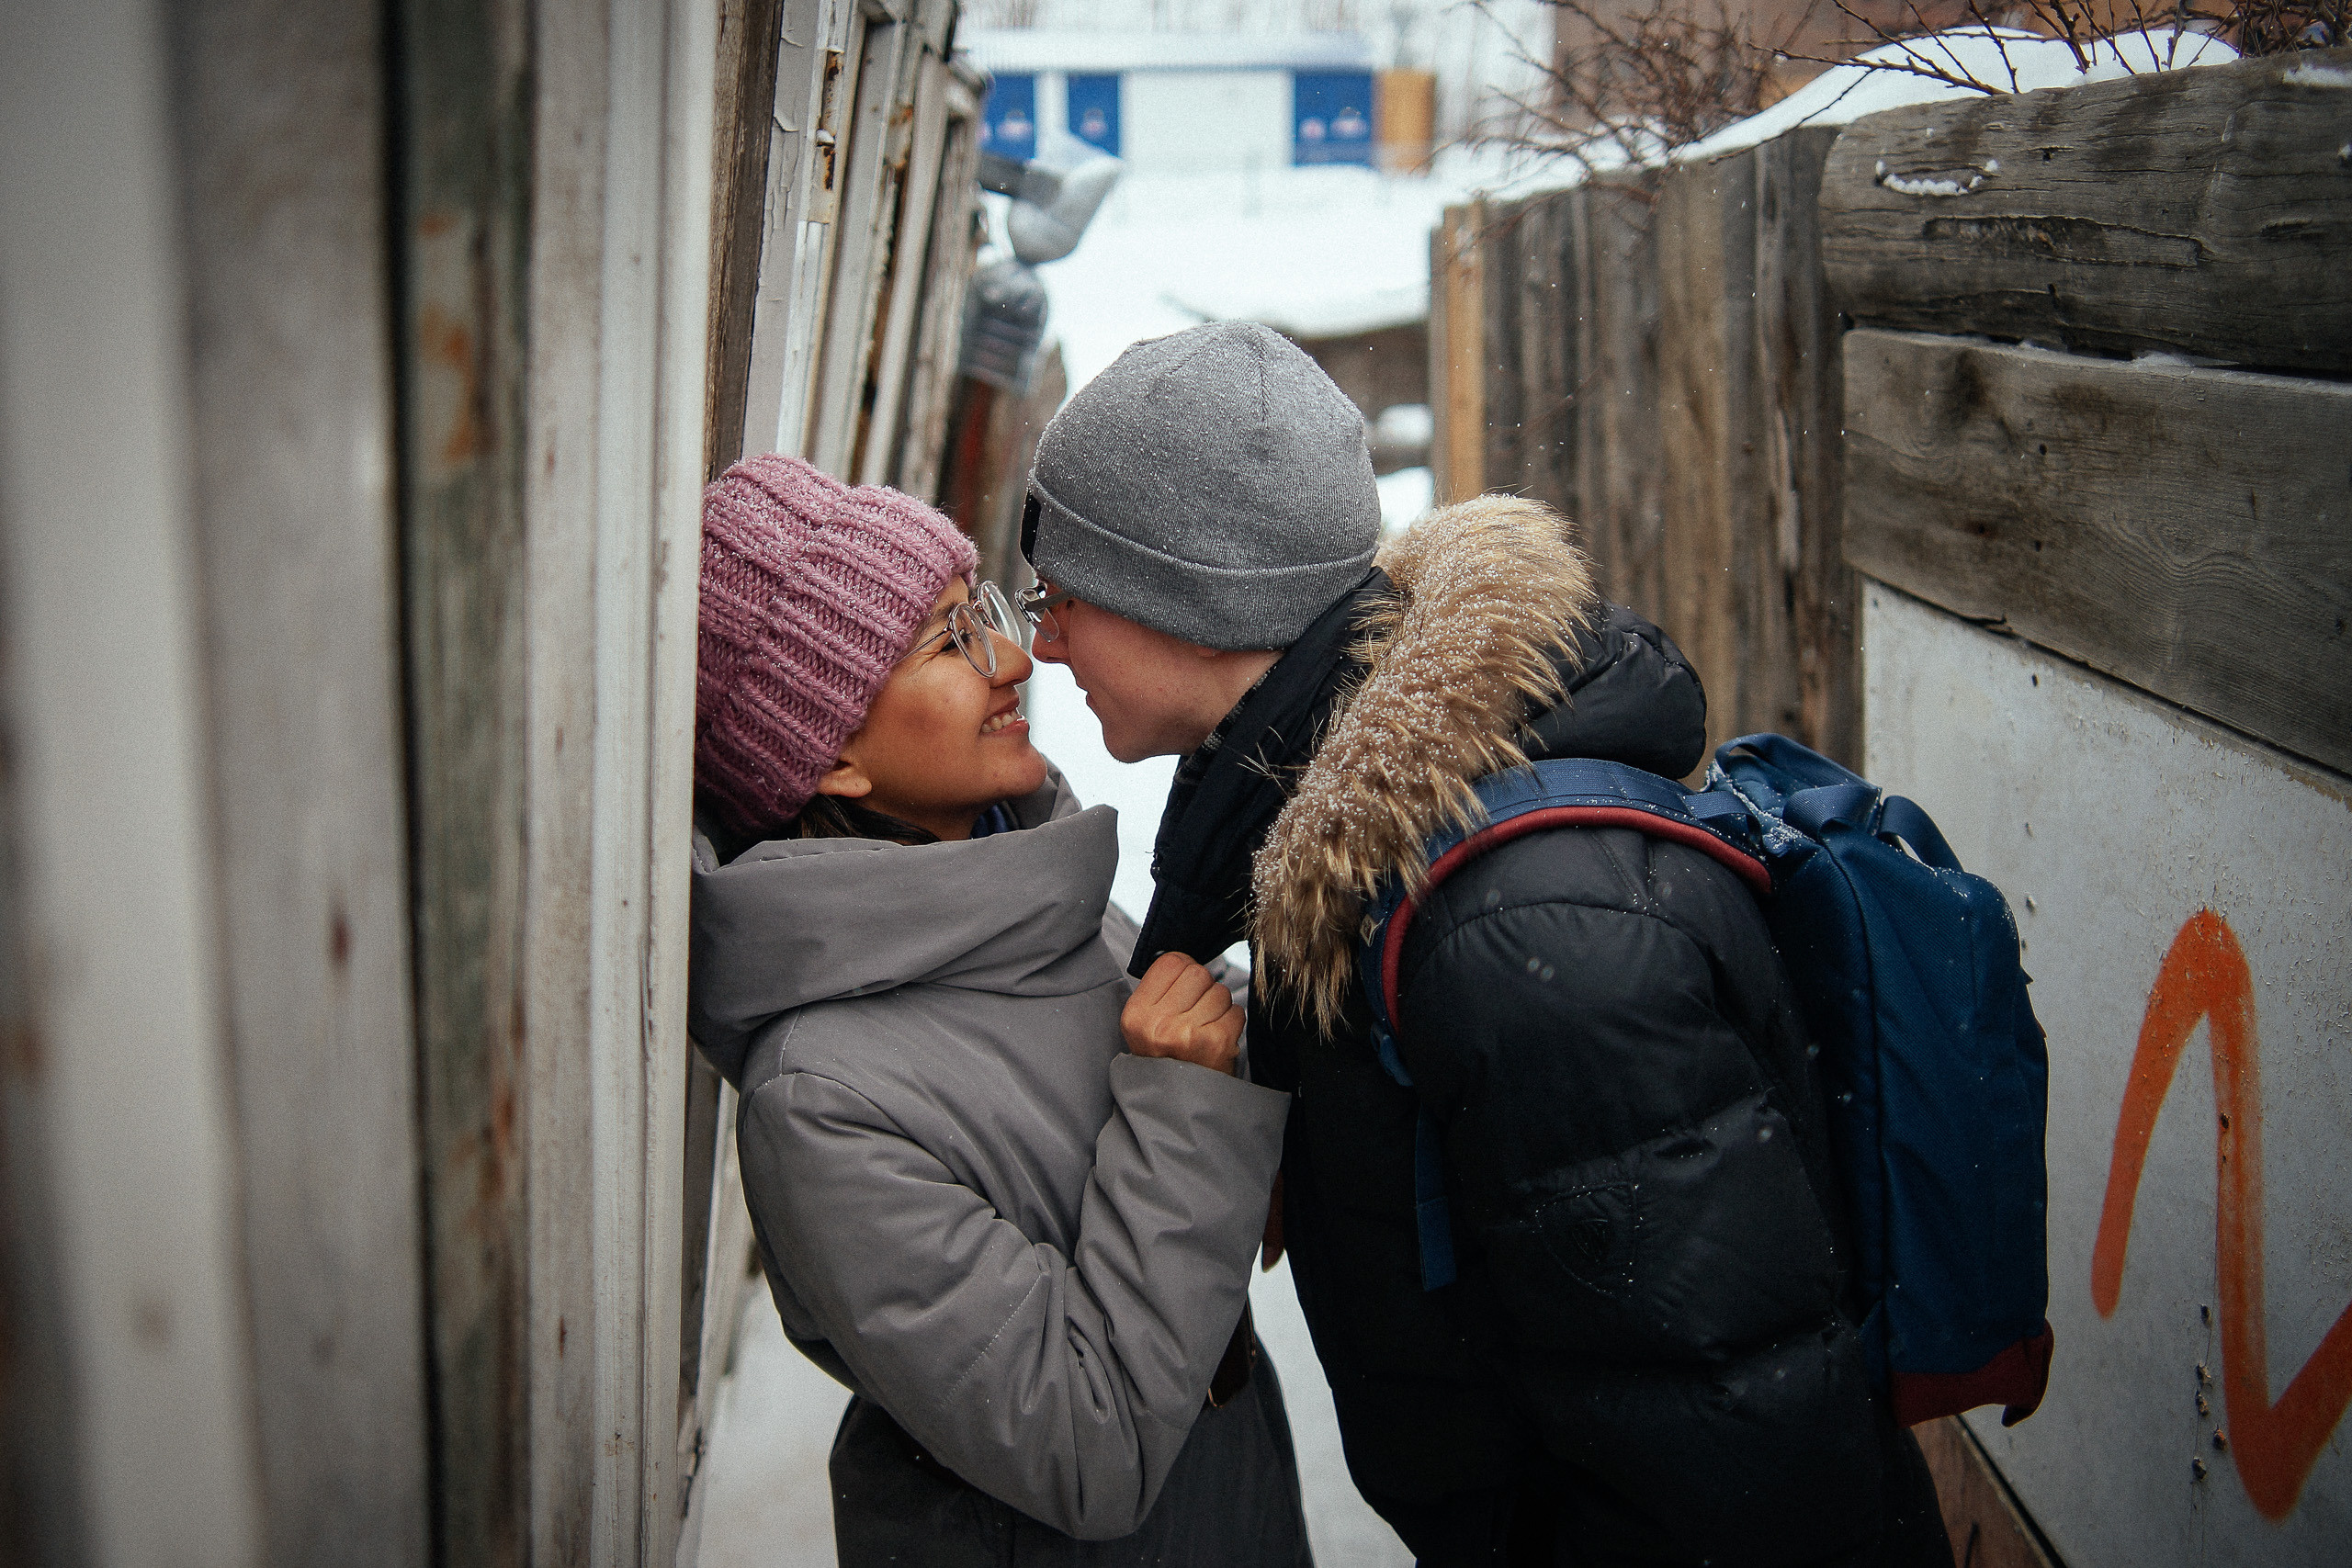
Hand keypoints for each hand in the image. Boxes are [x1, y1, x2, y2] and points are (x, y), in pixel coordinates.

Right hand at [1122, 952, 1242, 1075]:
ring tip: (1205, 1031)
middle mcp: (1159, 1024)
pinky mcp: (1217, 1043)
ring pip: (1220, 992)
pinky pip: (1236, 1012)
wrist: (1179, 1110)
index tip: (1184, 990)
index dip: (1184, 971)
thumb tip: (1186, 959)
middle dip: (1203, 990)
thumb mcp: (1145, 1027)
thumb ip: (1160, 991)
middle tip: (1195, 1016)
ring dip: (1219, 1009)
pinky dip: (1232, 1024)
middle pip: (1198, 973)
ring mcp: (1189, 1034)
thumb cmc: (1166, 1061)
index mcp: (1136, 1015)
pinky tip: (1218, 1041)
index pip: (1171, 961)